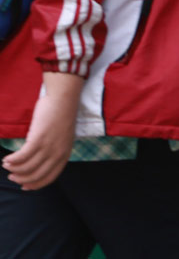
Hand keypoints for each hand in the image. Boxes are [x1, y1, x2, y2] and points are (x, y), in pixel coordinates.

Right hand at [3, 72, 83, 189]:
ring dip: (14, 169)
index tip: (24, 187)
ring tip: (6, 165)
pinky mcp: (39, 138)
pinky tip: (7, 159)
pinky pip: (22, 156)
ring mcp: (49, 146)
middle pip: (36, 175)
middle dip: (22, 179)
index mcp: (65, 154)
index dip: (35, 184)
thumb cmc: (60, 116)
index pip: (50, 177)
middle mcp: (58, 153)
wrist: (63, 98)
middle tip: (12, 177)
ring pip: (27, 167)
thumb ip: (54, 151)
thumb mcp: (62, 138)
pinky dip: (12, 160)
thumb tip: (39, 162)